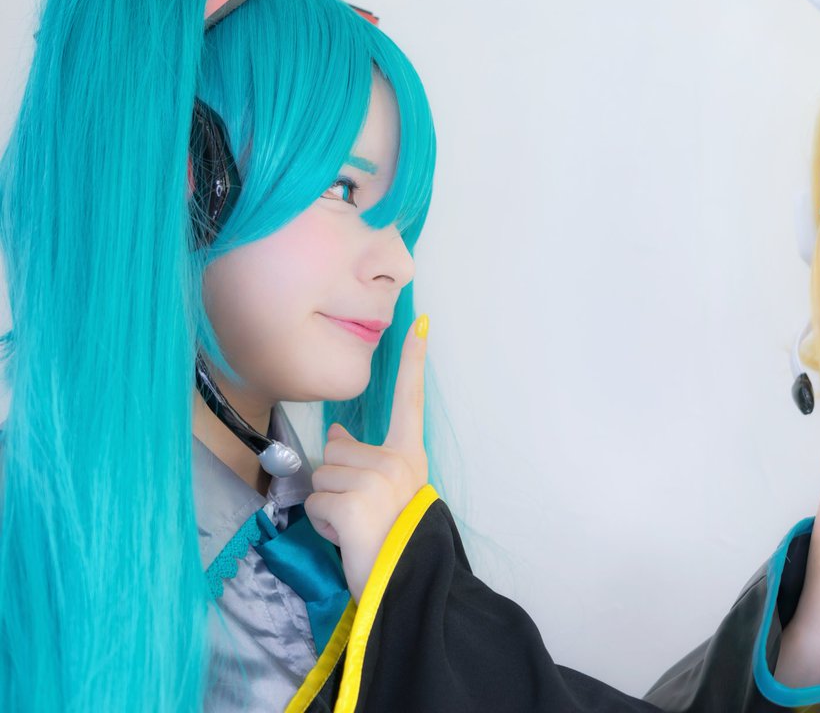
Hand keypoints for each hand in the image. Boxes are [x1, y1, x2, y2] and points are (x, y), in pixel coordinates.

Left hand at [304, 315, 429, 600]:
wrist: (404, 580)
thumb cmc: (395, 539)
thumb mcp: (386, 493)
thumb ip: (365, 461)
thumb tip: (337, 434)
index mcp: (409, 456)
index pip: (410, 400)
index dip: (413, 361)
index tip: (420, 323)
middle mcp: (396, 461)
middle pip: (337, 450)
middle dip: (336, 483)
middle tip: (360, 514)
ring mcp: (376, 480)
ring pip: (322, 476)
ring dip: (328, 506)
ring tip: (355, 527)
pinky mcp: (352, 502)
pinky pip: (315, 502)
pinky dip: (322, 524)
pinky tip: (346, 537)